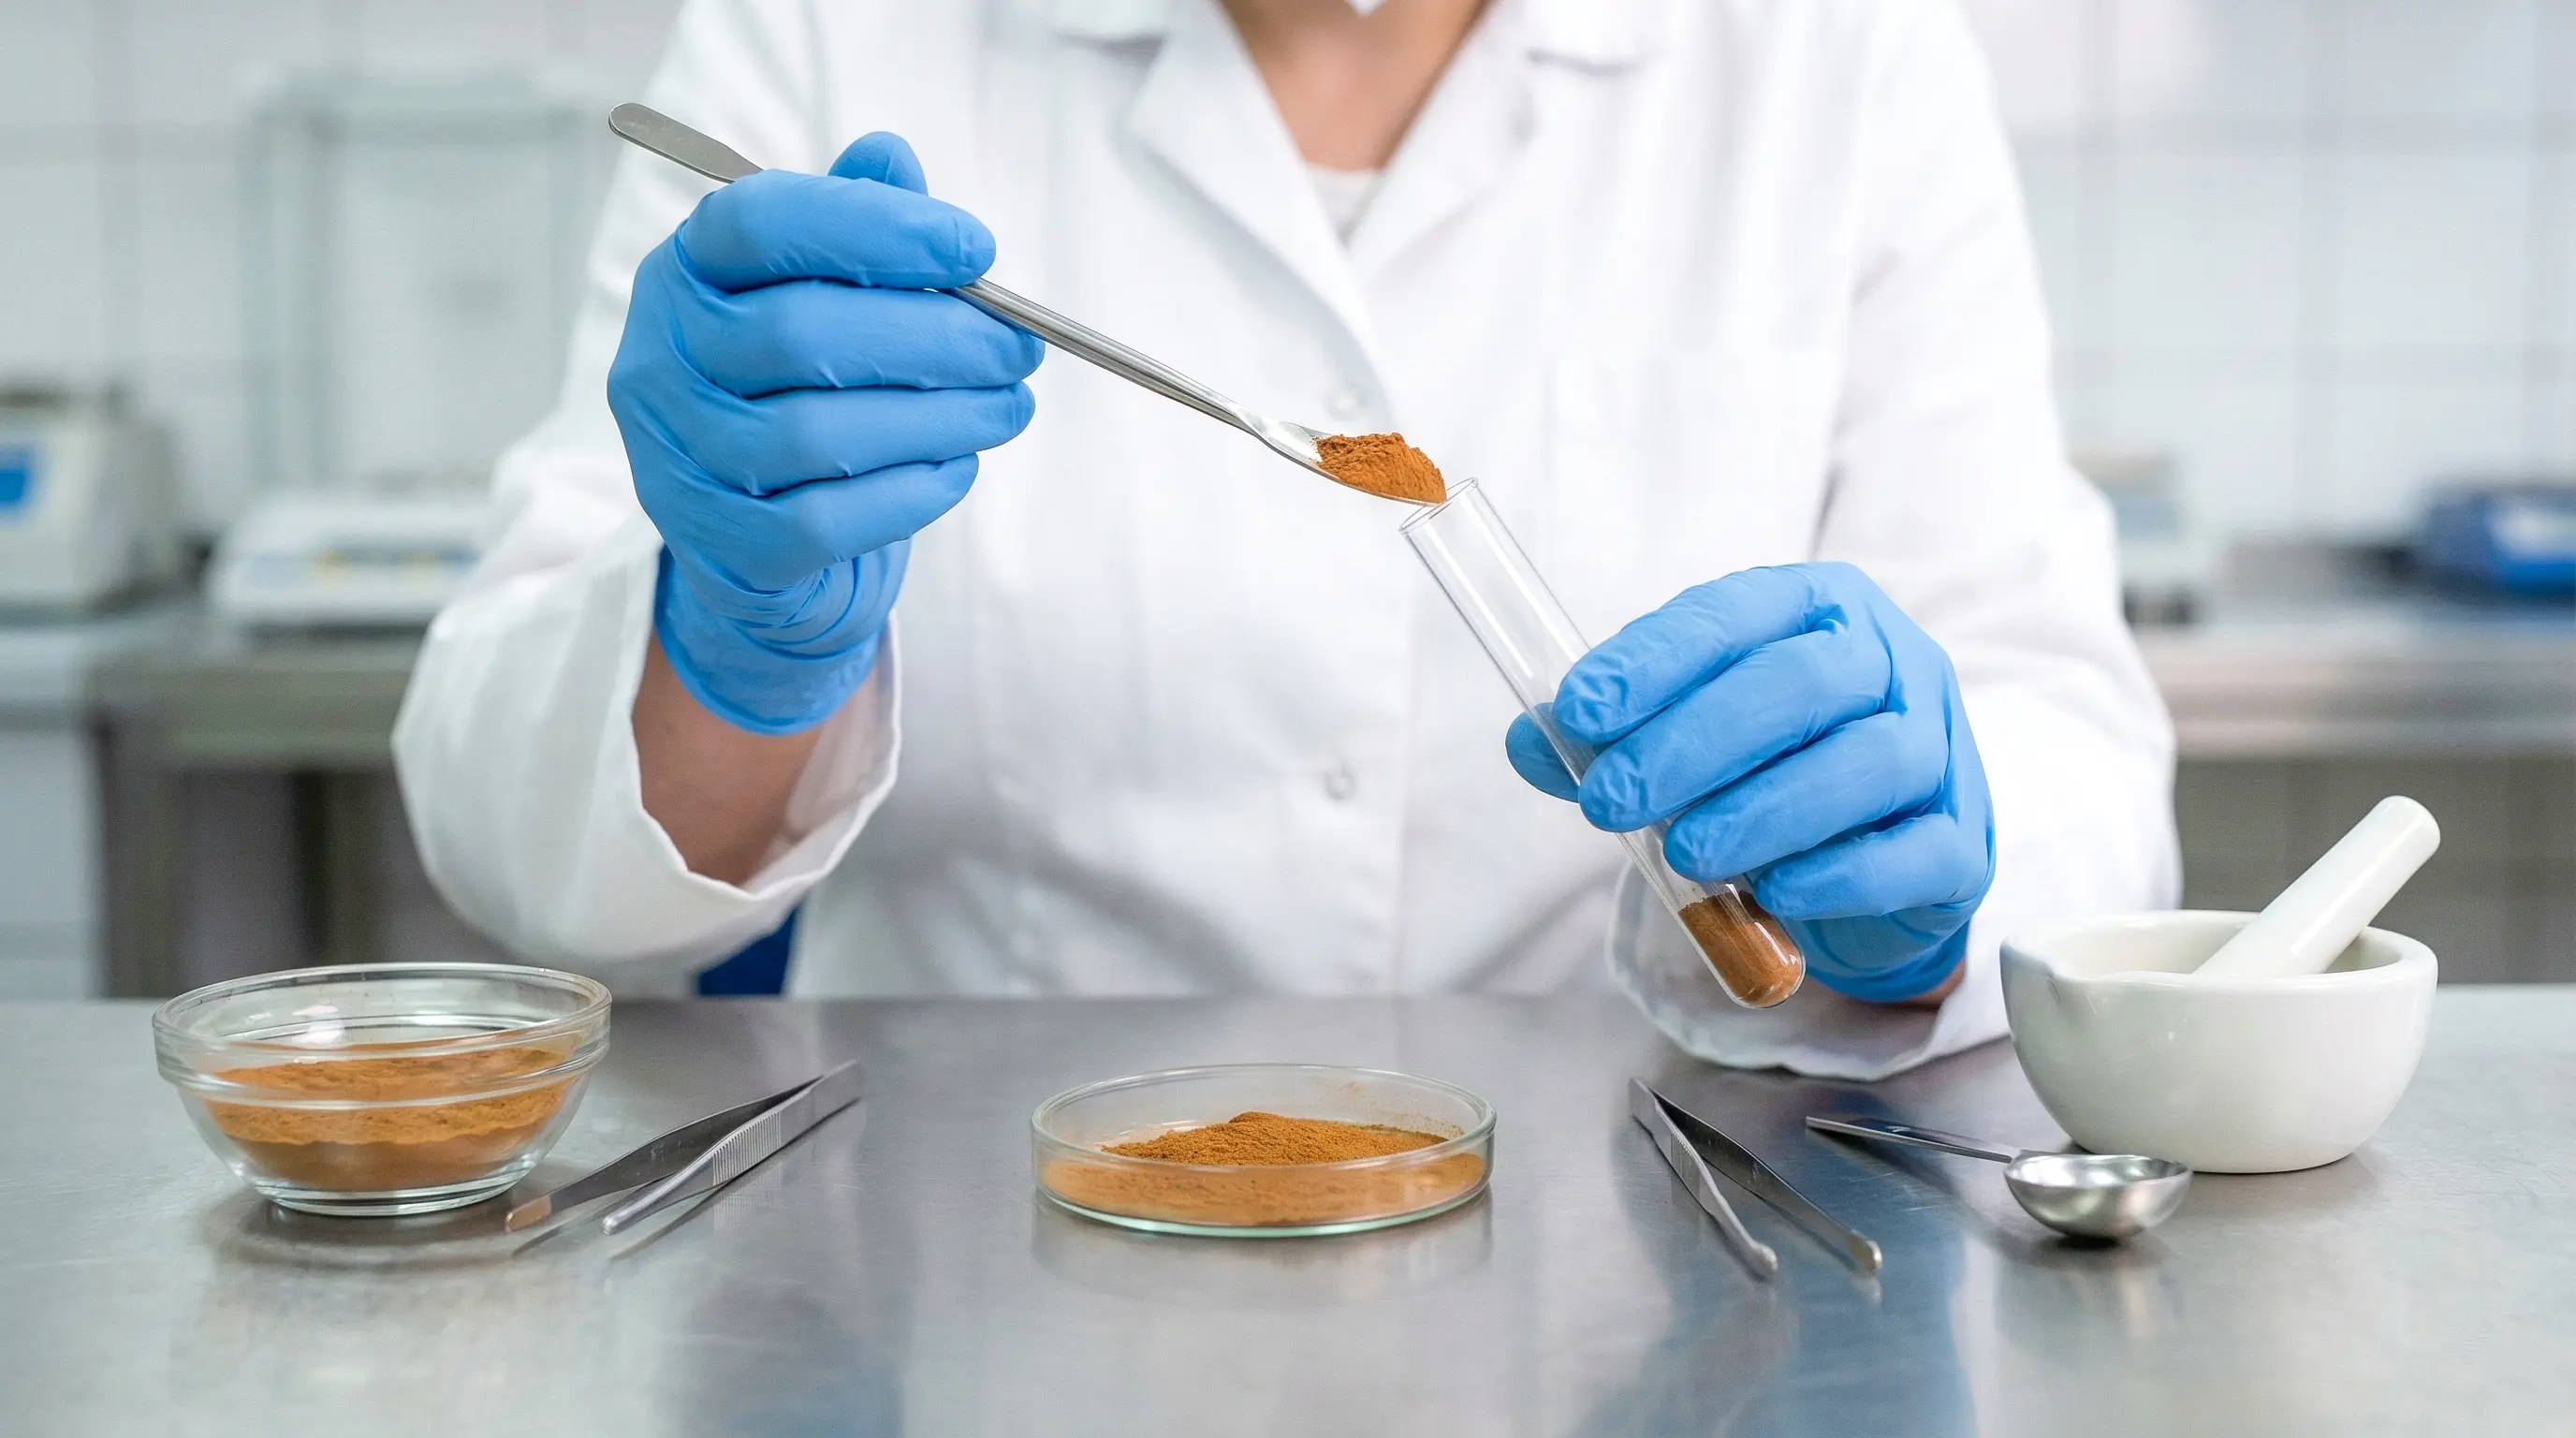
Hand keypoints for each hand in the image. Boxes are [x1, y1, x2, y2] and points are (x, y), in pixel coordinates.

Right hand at [610, 132, 1041, 733]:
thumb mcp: (820, 292)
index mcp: (684, 273)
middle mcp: (661, 361)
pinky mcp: (723, 548)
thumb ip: (854, 224)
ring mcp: (680, 461)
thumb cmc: (801, 392)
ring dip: (940, 418)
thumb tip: (893, 158)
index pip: (761, 222)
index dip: (879, 228)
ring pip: (819, 435)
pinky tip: (956, 466)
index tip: (976, 251)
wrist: (756, 540)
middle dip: (936, 338)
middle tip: (1018, 347)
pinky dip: (912, 491)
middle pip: (800, 333)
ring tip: (1007, 407)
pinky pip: (829, 519)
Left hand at [1506, 563, 1993, 1001]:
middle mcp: (1895, 662)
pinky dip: (1837, 873)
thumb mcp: (1688, 738)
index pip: (1735, 616)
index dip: (1654, 660)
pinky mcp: (1963, 844)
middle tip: (1612, 798)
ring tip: (1686, 852)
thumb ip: (1614, 737)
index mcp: (1820, 610)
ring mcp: (1942, 750)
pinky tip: (1774, 891)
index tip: (1579, 710)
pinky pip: (1910, 852)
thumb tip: (1532, 739)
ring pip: (1865, 762)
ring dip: (1761, 809)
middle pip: (1799, 684)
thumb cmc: (1775, 775)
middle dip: (1692, 742)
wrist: (1879, 866)